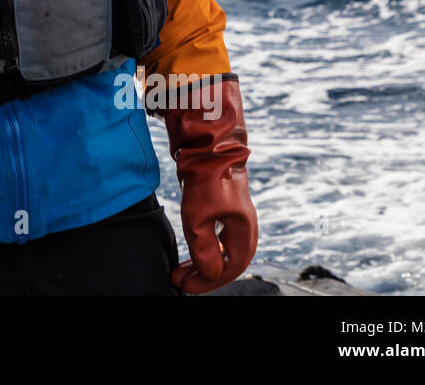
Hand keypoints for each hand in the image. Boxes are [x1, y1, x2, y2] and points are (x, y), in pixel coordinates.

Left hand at [161, 75, 257, 293]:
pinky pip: (215, 235)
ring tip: (181, 269)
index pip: (231, 267)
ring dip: (202, 261)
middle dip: (204, 274)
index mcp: (244, 230)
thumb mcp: (199, 214)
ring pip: (220, 248)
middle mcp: (242, 224)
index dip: (208, 281)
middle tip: (180, 281)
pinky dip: (203, 246)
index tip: (185, 286)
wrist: (206, 139)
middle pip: (227, 261)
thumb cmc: (206, 175)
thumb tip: (208, 272)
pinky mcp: (220, 204)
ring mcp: (232, 214)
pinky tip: (191, 248)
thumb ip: (203, 247)